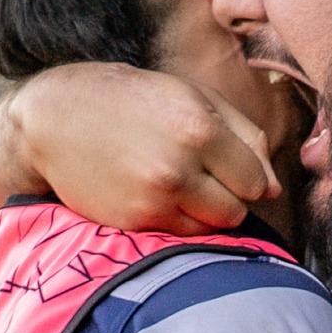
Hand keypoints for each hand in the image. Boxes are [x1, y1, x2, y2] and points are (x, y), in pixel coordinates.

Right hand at [0, 63, 279, 234]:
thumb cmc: (134, 101)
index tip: (228, 166)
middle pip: (238, 209)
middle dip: (230, 197)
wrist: (56, 119)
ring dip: (206, 212)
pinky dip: (178, 221)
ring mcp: (154, 198)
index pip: (256, 180)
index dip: (248, 176)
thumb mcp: (194, 97)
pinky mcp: (134, 220)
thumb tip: (275, 190)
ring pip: (212, 227)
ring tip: (180, 184)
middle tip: (203, 176)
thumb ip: (245, 137)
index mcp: (200, 128)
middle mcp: (179, 166)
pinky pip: (181, 235)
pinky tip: (157, 195)